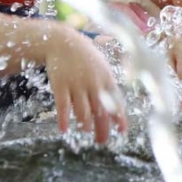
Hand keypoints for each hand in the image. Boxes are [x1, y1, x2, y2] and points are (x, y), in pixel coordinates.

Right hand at [44, 29, 126, 143]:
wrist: (62, 41)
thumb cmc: (83, 54)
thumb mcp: (101, 65)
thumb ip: (108, 84)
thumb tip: (115, 105)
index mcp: (106, 78)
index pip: (116, 103)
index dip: (119, 119)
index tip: (122, 132)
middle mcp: (93, 83)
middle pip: (100, 112)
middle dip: (102, 129)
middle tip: (102, 141)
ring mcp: (76, 85)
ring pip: (83, 113)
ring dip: (85, 125)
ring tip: (85, 130)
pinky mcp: (60, 85)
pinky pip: (63, 107)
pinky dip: (64, 120)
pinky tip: (64, 130)